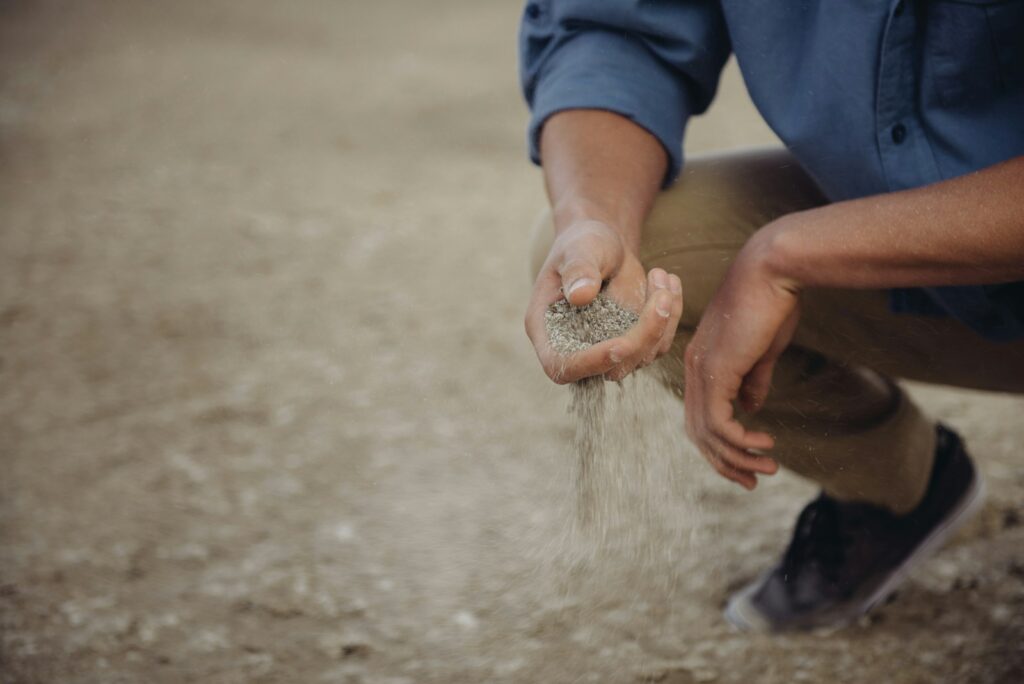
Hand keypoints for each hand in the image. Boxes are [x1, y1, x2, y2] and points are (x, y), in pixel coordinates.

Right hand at [525, 219, 682, 382]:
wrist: (603, 245)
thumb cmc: (582, 243)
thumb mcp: (578, 249)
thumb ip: (578, 270)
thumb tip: (581, 296)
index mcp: (546, 330)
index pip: (561, 365)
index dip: (590, 363)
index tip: (621, 345)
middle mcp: (575, 347)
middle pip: (611, 367)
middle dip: (643, 335)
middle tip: (661, 294)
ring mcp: (606, 349)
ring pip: (642, 357)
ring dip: (662, 319)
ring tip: (661, 274)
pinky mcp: (633, 344)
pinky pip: (659, 343)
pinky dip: (671, 315)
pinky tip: (668, 282)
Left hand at [683, 230, 800, 488]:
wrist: (773, 270)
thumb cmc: (772, 302)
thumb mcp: (762, 349)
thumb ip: (752, 379)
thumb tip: (751, 408)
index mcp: (702, 362)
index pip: (700, 414)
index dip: (720, 443)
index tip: (746, 463)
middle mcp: (694, 368)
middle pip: (697, 431)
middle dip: (724, 461)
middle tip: (751, 481)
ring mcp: (702, 370)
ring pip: (708, 432)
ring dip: (738, 457)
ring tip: (767, 468)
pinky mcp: (716, 371)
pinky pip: (720, 422)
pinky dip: (740, 440)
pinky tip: (765, 444)